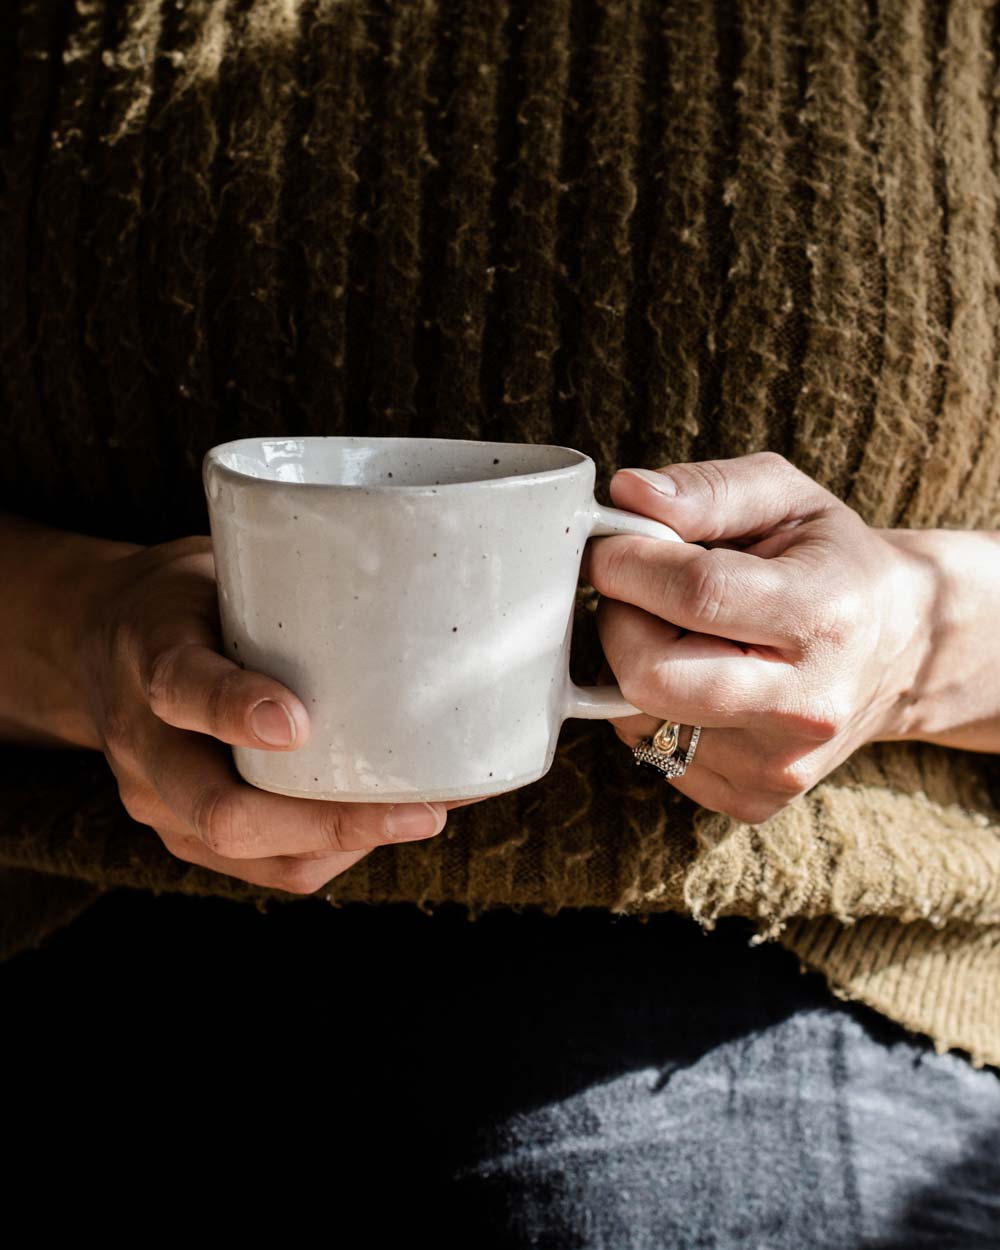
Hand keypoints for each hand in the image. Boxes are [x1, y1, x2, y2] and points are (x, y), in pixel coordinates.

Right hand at [77, 535, 487, 893]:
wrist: (98, 647)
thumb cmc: (185, 602)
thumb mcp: (214, 568)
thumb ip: (280, 587)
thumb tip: (397, 586)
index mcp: (150, 655)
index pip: (180, 686)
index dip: (235, 710)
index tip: (297, 724)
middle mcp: (143, 744)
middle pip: (221, 811)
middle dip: (329, 821)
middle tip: (420, 809)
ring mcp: (159, 802)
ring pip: (252, 852)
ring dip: (345, 844)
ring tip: (424, 815)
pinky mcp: (187, 835)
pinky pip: (266, 867)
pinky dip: (333, 851)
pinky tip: (385, 822)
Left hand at [579, 452, 935, 824]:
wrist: (902, 649)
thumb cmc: (833, 562)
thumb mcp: (789, 498)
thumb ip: (708, 489)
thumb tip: (627, 494)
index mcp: (824, 615)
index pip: (696, 594)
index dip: (629, 564)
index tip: (610, 547)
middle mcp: (807, 703)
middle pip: (651, 676)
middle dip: (618, 622)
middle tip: (634, 593)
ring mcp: (780, 763)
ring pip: (639, 718)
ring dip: (631, 666)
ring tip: (675, 633)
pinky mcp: (756, 799)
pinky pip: (652, 753)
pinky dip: (650, 711)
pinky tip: (692, 679)